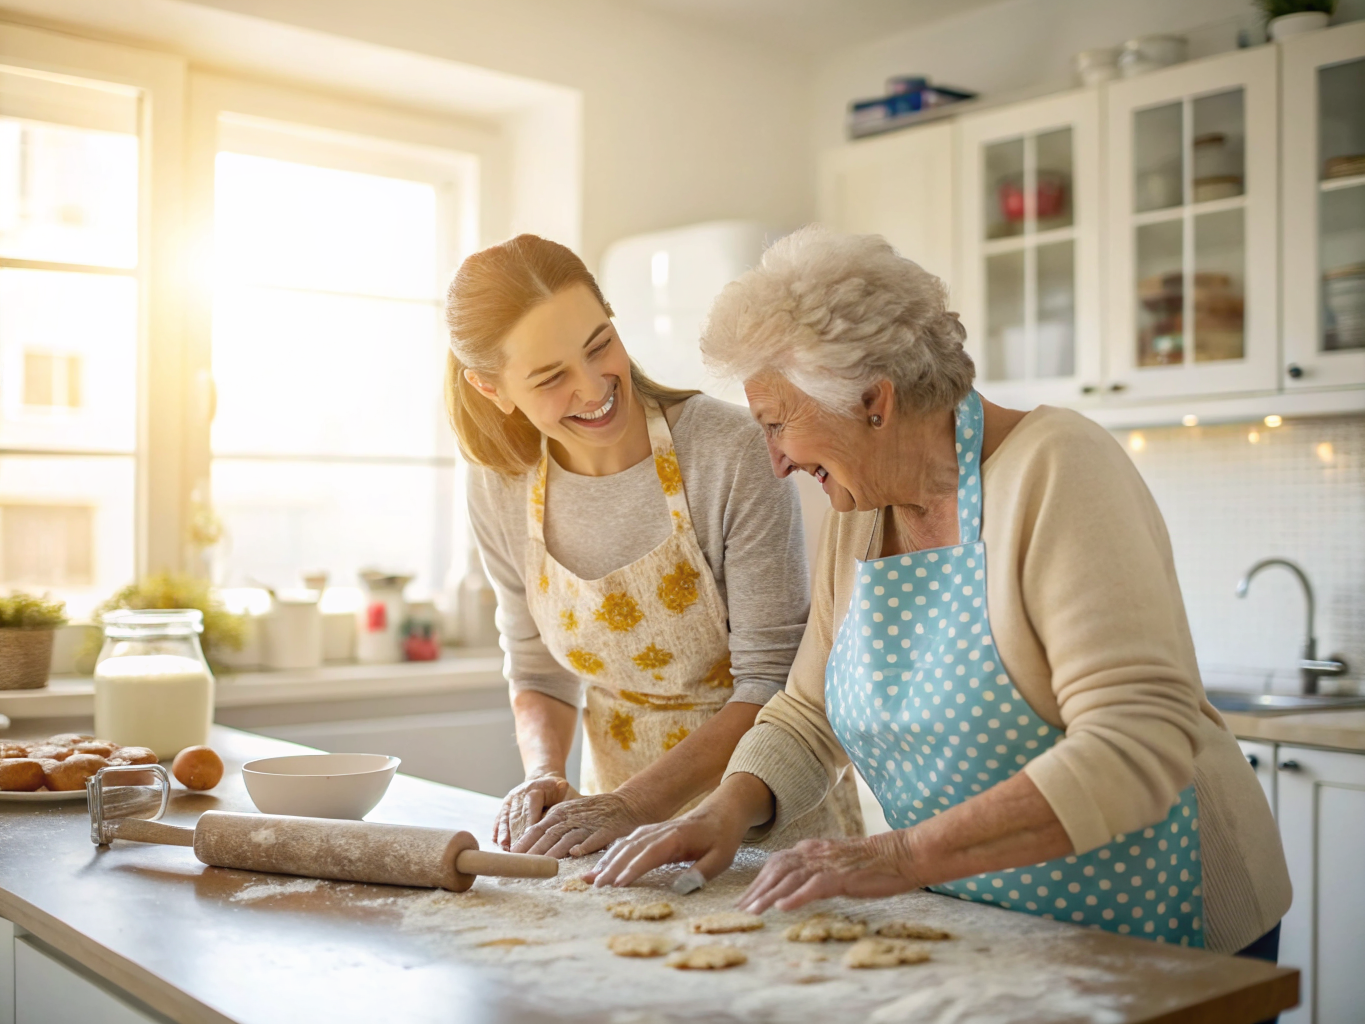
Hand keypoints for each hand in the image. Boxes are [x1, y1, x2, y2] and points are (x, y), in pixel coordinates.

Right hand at [493, 775, 578, 850]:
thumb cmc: (561, 792)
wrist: (544, 780)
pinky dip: (498, 831)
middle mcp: (520, 793)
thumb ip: (573, 810)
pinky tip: (498, 844)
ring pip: (506, 818)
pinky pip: (499, 819)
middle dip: (517, 836)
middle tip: (517, 853)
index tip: (531, 841)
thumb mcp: (569, 797)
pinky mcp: (504, 806)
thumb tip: (581, 828)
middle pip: (517, 816)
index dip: (530, 825)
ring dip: (505, 835)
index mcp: (537, 788)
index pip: (532, 809)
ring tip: (506, 851)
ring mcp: (510, 799)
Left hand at [513, 791, 648, 857]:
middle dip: (534, 850)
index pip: (538, 828)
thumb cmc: (595, 812)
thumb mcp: (570, 813)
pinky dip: (584, 846)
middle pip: (549, 834)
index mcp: (561, 813)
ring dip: (554, 852)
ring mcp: (589, 823)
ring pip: (568, 838)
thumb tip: (530, 845)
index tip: (513, 856)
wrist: (626, 804)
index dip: (525, 842)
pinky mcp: (606, 830)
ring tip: (542, 864)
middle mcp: (572, 817)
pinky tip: (575, 853)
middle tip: (522, 864)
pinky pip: (593, 839)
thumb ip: (553, 827)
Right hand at [585, 801, 748, 887]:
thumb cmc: (723, 837)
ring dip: (606, 861)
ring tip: (589, 878)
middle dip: (611, 868)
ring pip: (625, 845)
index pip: (650, 854)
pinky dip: (612, 854)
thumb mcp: (721, 858)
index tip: (617, 884)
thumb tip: (681, 889)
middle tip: (594, 886)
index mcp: (676, 837)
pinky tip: (602, 866)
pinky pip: (627, 843)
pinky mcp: (650, 833)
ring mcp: (652, 831)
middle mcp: (659, 832)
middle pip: (630, 849)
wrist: (723, 811)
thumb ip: (701, 873)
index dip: (633, 869)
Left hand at [737, 831, 920, 913]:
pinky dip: (796, 897)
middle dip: (756, 890)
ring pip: (789, 878)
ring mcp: (827, 863)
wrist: (902, 854)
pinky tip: (783, 908)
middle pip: (777, 870)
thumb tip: (798, 886)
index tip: (745, 899)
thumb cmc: (874, 863)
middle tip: (739, 909)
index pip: (777, 863)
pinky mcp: (842, 876)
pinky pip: (814, 886)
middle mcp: (815, 852)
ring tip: (753, 912)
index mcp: (812, 848)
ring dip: (768, 896)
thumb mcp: (837, 863)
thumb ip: (817, 870)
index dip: (759, 881)